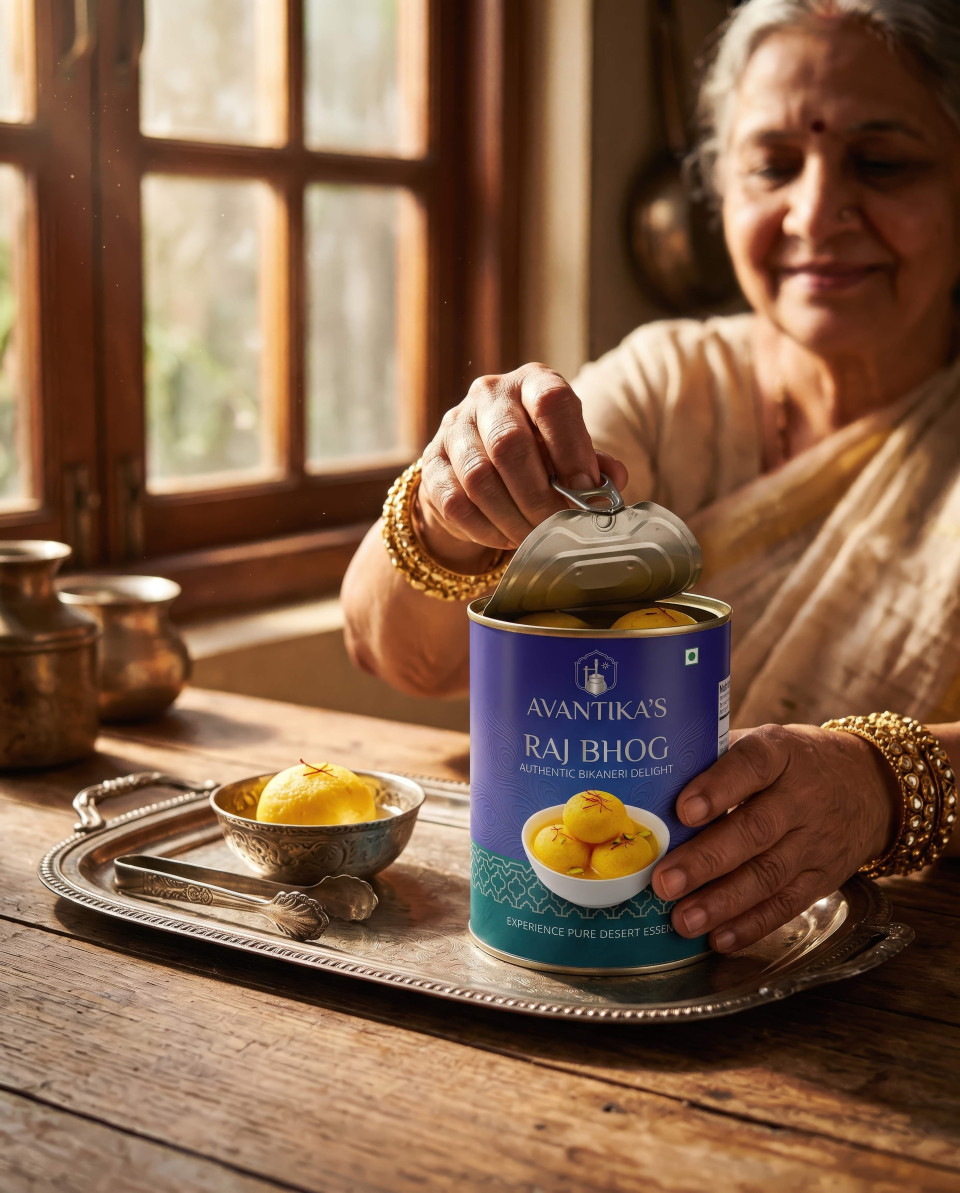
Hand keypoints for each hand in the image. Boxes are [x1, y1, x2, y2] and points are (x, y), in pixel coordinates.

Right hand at [417, 363, 627, 568]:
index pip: (552, 401)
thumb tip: (613, 479)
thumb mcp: (568, 449)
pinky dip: (486, 528)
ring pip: (479, 478)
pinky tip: (506, 538)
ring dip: (511, 517)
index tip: (586, 491)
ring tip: (534, 539)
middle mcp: (488, 395)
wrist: (479, 462)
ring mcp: (454, 426)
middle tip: (557, 527)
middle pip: (509, 445)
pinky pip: (455, 502)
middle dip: (538, 497)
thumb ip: (591, 462)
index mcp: (532, 382)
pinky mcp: (431, 463)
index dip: (571, 449)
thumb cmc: (537, 454)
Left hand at [651, 723, 899, 952]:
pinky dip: (752, 925)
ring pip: (768, 875)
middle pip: (754, 831)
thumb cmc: (792, 763)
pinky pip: (788, 904)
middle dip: (706, 860)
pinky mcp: (824, 877)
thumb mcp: (765, 744)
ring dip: (722, 902)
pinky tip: (719, 939)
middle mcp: (801, 797)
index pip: (750, 765)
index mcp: (779, 753)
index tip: (683, 810)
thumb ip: (717, 760)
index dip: (717, 788)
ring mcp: (815, 841)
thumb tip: (649, 786)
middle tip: (664, 881)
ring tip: (682, 919)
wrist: (868, 785)